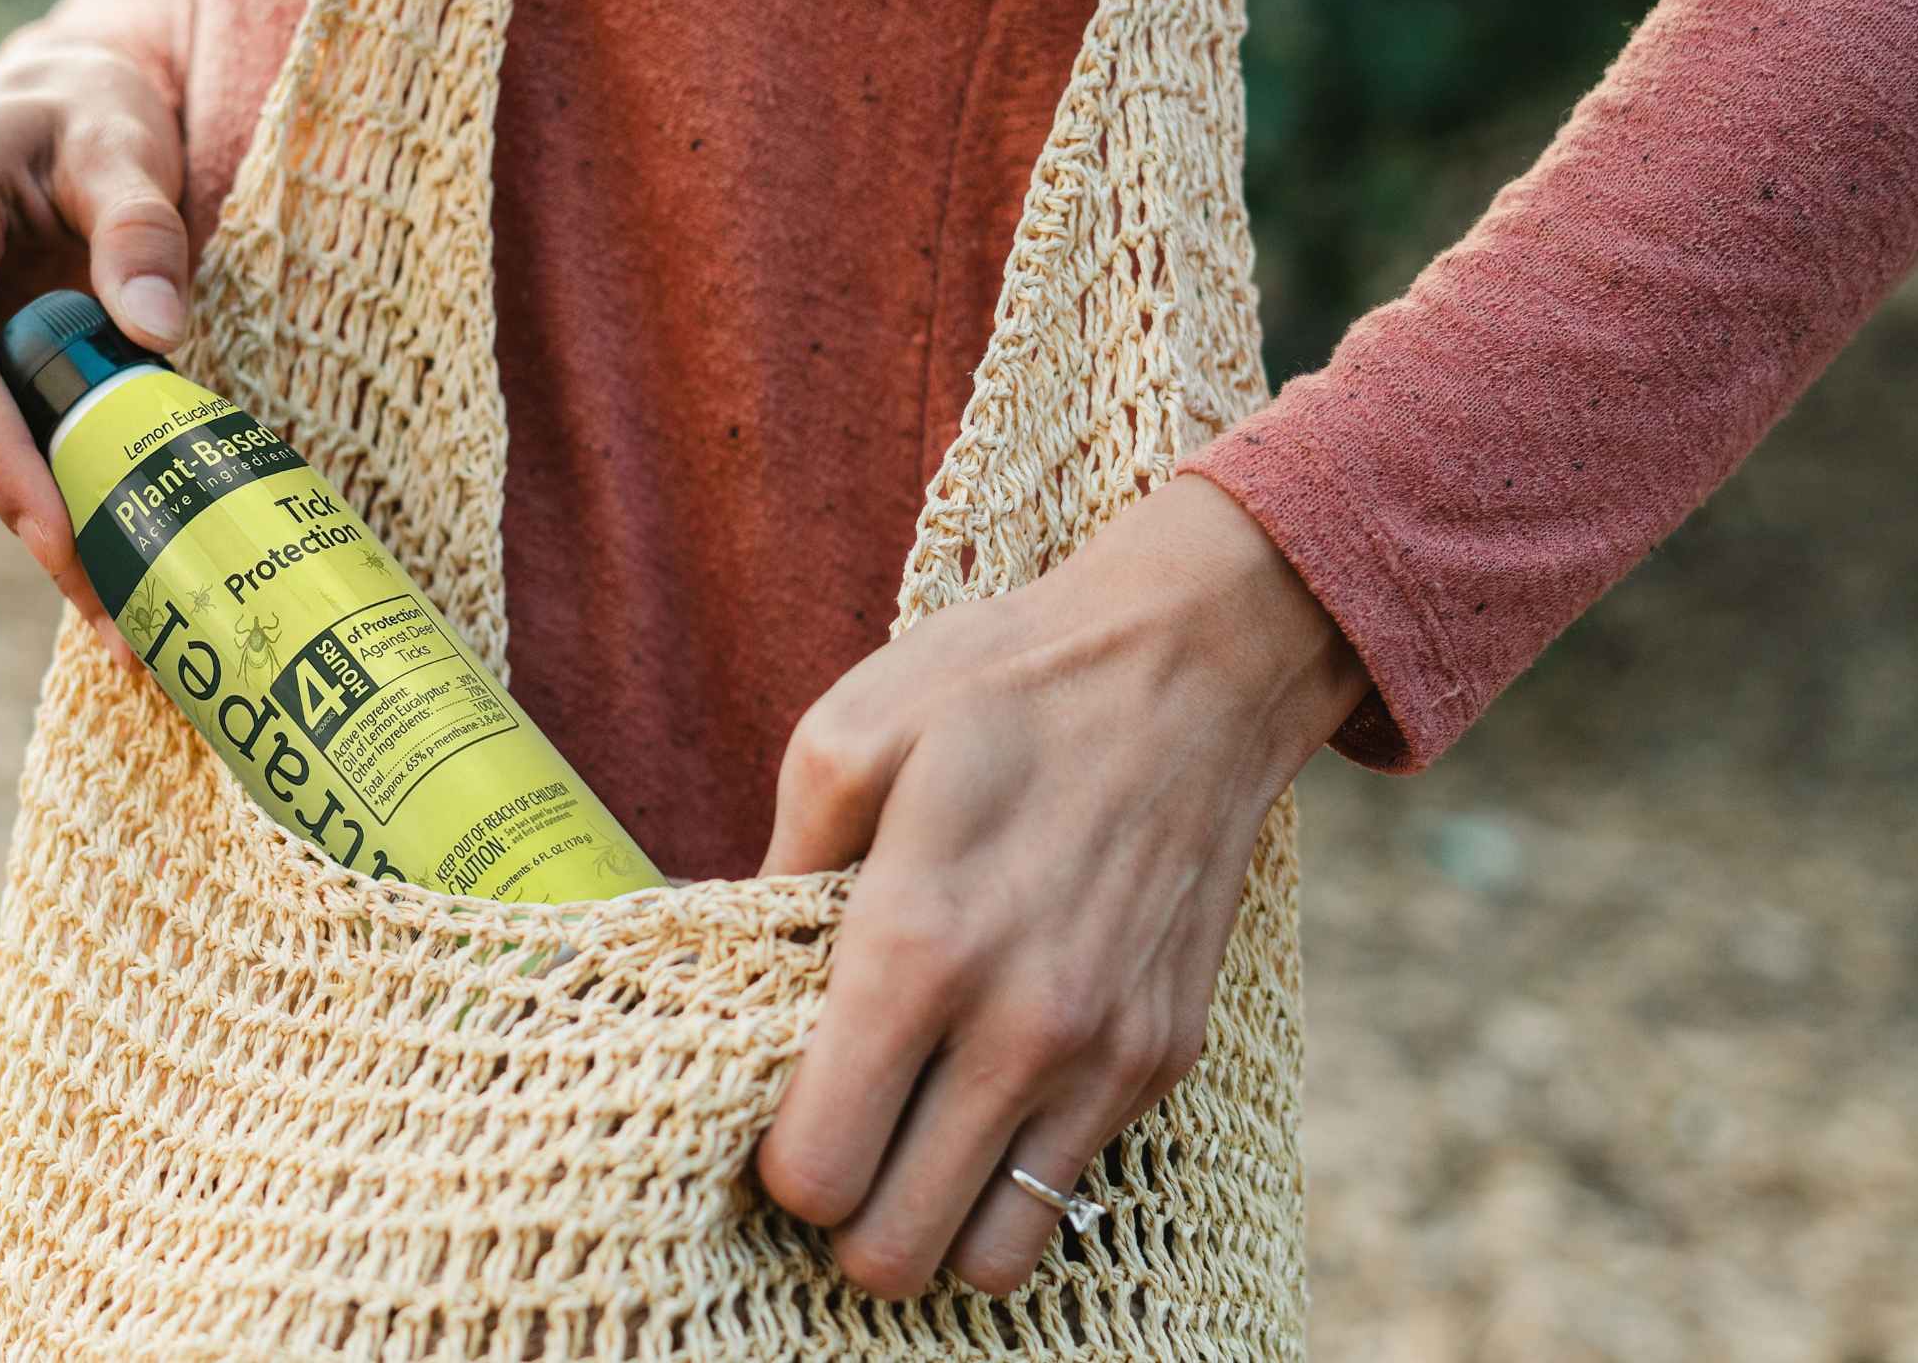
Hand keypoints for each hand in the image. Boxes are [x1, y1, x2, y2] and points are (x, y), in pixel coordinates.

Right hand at [0, 31, 191, 665]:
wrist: (49, 111)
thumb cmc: (89, 120)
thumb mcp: (129, 147)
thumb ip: (142, 231)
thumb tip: (153, 331)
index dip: (2, 462)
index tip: (59, 546)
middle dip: (40, 520)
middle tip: (125, 627)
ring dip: (46, 508)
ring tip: (132, 599)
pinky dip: (38, 476)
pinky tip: (105, 542)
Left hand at [752, 474, 1368, 1297]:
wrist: (1193, 661)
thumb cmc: (1001, 687)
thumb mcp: (845, 737)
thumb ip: (771, 870)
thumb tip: (723, 965)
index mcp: (917, 946)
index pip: (819, 1169)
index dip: (777, 1167)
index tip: (780, 1112)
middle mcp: (1019, 1025)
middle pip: (897, 1250)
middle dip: (845, 1222)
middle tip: (838, 1145)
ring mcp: (1104, 1054)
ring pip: (995, 1257)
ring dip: (936, 1221)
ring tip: (911, 1143)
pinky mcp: (1163, 1056)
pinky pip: (1070, 1185)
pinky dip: (1016, 1171)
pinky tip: (989, 1087)